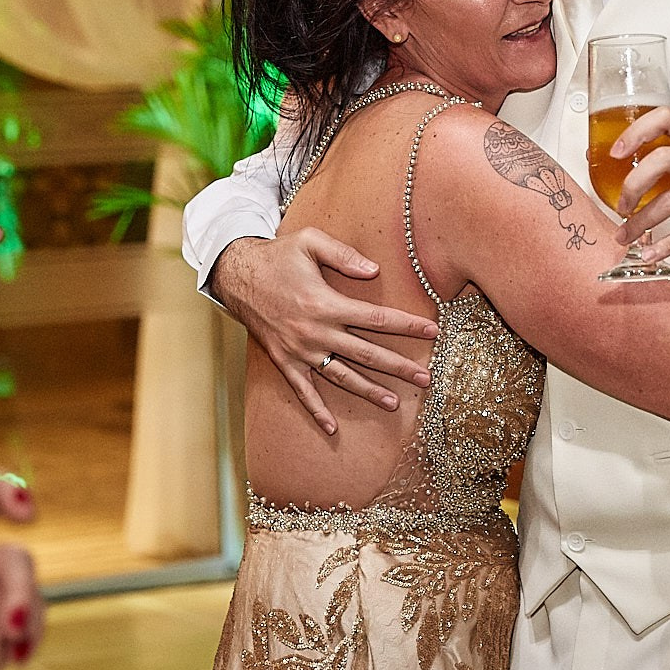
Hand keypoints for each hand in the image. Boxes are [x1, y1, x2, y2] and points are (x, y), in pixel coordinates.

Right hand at [210, 230, 438, 434]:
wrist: (236, 275)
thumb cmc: (278, 256)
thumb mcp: (310, 242)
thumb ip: (344, 255)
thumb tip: (375, 270)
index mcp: (326, 303)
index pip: (377, 319)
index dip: (407, 326)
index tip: (432, 332)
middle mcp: (316, 332)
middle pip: (366, 353)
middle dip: (398, 366)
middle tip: (425, 378)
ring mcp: (300, 351)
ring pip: (341, 376)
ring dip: (368, 390)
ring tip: (393, 403)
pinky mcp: (284, 361)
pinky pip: (303, 390)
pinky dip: (316, 410)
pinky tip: (331, 428)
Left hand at [612, 107, 669, 268]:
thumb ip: (664, 156)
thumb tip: (612, 162)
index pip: (665, 118)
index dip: (636, 132)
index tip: (616, 152)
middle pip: (662, 159)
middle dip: (632, 185)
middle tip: (621, 204)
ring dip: (641, 222)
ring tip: (626, 233)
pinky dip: (665, 244)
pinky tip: (651, 251)